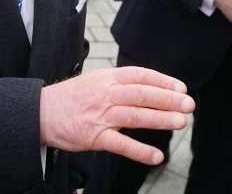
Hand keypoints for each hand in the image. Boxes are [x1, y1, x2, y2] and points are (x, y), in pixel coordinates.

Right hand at [40, 66, 193, 163]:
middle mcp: (107, 94)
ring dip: (160, 119)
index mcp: (109, 78)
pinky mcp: (95, 137)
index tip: (182, 87)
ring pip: (136, 116)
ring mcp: (101, 116)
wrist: (42, 112)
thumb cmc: (73, 97)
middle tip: (189, 104)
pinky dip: (140, 151)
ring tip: (180, 122)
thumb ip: (121, 83)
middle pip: (143, 94)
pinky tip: (156, 156)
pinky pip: (121, 144)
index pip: (141, 75)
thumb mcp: (97, 81)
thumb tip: (150, 87)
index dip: (163, 81)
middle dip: (168, 98)